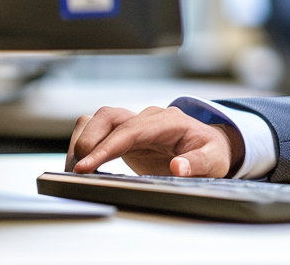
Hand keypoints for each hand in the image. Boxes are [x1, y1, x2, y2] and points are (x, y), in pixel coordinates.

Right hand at [67, 105, 241, 177]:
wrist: (210, 146)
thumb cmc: (211, 151)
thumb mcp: (213, 160)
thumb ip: (197, 163)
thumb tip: (179, 167)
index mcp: (168, 121)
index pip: (130, 130)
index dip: (106, 147)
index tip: (87, 165)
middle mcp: (148, 118)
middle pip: (108, 118)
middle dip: (89, 143)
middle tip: (78, 172)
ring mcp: (136, 123)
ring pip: (99, 119)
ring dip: (83, 141)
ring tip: (75, 170)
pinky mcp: (126, 133)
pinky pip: (99, 129)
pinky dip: (85, 143)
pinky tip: (82, 164)